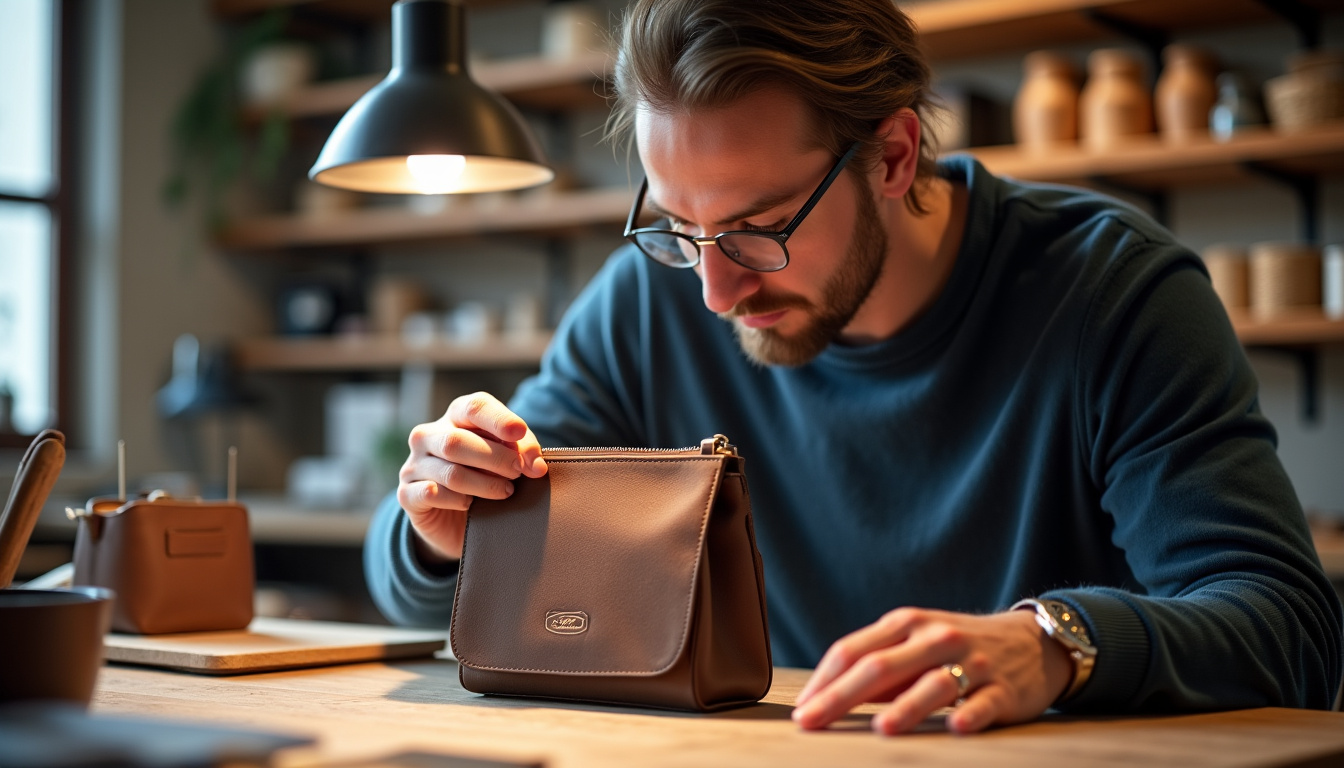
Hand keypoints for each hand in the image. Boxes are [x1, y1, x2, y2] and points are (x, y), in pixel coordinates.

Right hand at [397, 392, 547, 562]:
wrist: (457, 521)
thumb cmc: (486, 477)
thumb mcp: (507, 458)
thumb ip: (522, 453)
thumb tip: (536, 466)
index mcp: (456, 416)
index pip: (474, 407)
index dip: (498, 419)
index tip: (519, 432)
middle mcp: (428, 435)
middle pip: (458, 441)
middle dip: (496, 458)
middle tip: (519, 472)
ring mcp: (414, 464)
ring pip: (450, 472)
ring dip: (484, 484)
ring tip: (506, 491)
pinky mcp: (407, 493)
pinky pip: (433, 494)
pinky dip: (459, 500)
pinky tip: (472, 505)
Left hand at [791, 607, 1072, 734]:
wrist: (1032, 642)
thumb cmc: (958, 647)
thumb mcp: (915, 644)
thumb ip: (878, 666)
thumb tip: (827, 697)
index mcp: (906, 624)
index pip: (853, 650)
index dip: (823, 681)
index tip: (801, 710)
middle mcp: (935, 638)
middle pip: (881, 666)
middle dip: (841, 696)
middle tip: (813, 722)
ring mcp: (972, 662)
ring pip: (933, 684)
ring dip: (907, 707)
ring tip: (882, 727)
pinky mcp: (1004, 690)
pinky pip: (983, 703)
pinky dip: (969, 714)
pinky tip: (954, 726)